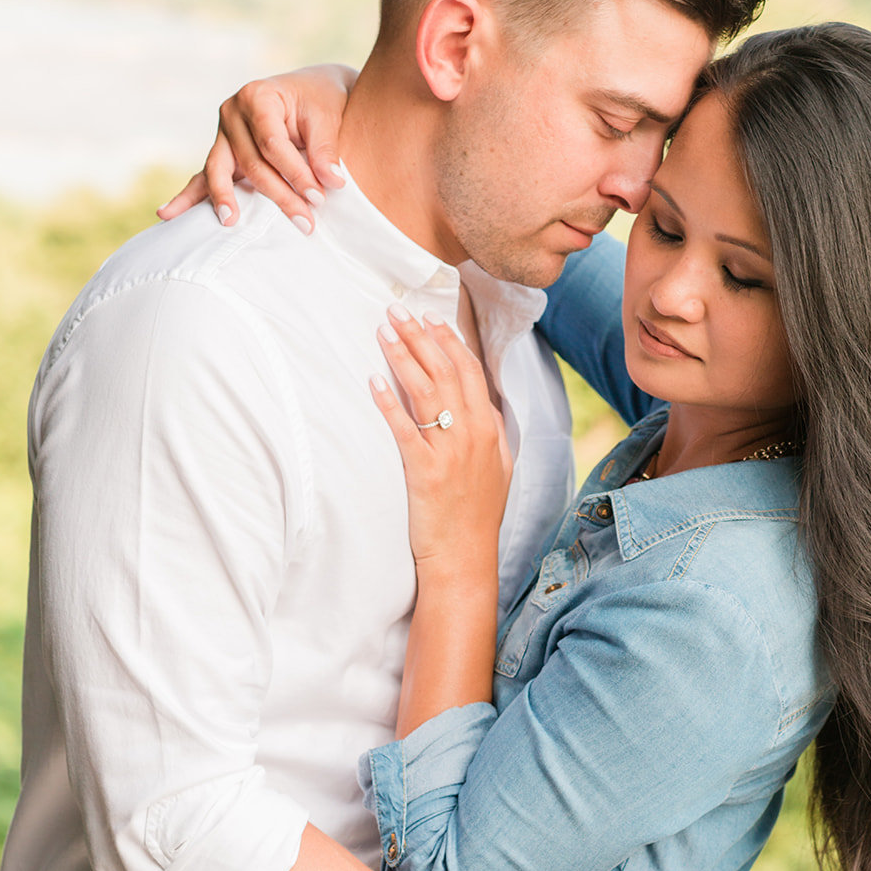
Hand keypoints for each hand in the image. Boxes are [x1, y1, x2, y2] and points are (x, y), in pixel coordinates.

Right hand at [157, 63, 356, 230]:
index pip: (272, 144)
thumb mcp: (328, 118)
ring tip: (229, 220)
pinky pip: (205, 176)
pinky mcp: (224, 153)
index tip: (320, 197)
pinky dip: (189, 197)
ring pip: (221, 171)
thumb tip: (332, 183)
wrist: (312, 92)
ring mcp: (223, 134)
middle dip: (278, 195)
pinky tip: (167, 214)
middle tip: (305, 222)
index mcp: (257, 97)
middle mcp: (233, 113)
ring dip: (226, 198)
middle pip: (250, 163)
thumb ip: (326, 150)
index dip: (296, 173)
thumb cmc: (321, 101)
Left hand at [372, 307, 511, 570]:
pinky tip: (374, 379)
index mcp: (489, 431)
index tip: (431, 318)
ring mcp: (451, 452)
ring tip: (383, 331)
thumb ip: (489, 434)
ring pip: (426, 392)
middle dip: (422, 337)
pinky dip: (389, 402)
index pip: (471, 373)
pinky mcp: (425, 472)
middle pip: (447, 372)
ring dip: (403, 356)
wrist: (466, 559)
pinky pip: (405, 429)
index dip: (450, 342)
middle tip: (398, 310)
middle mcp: (473, 435)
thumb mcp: (497, 470)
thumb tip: (479, 406)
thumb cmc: (475, 517)